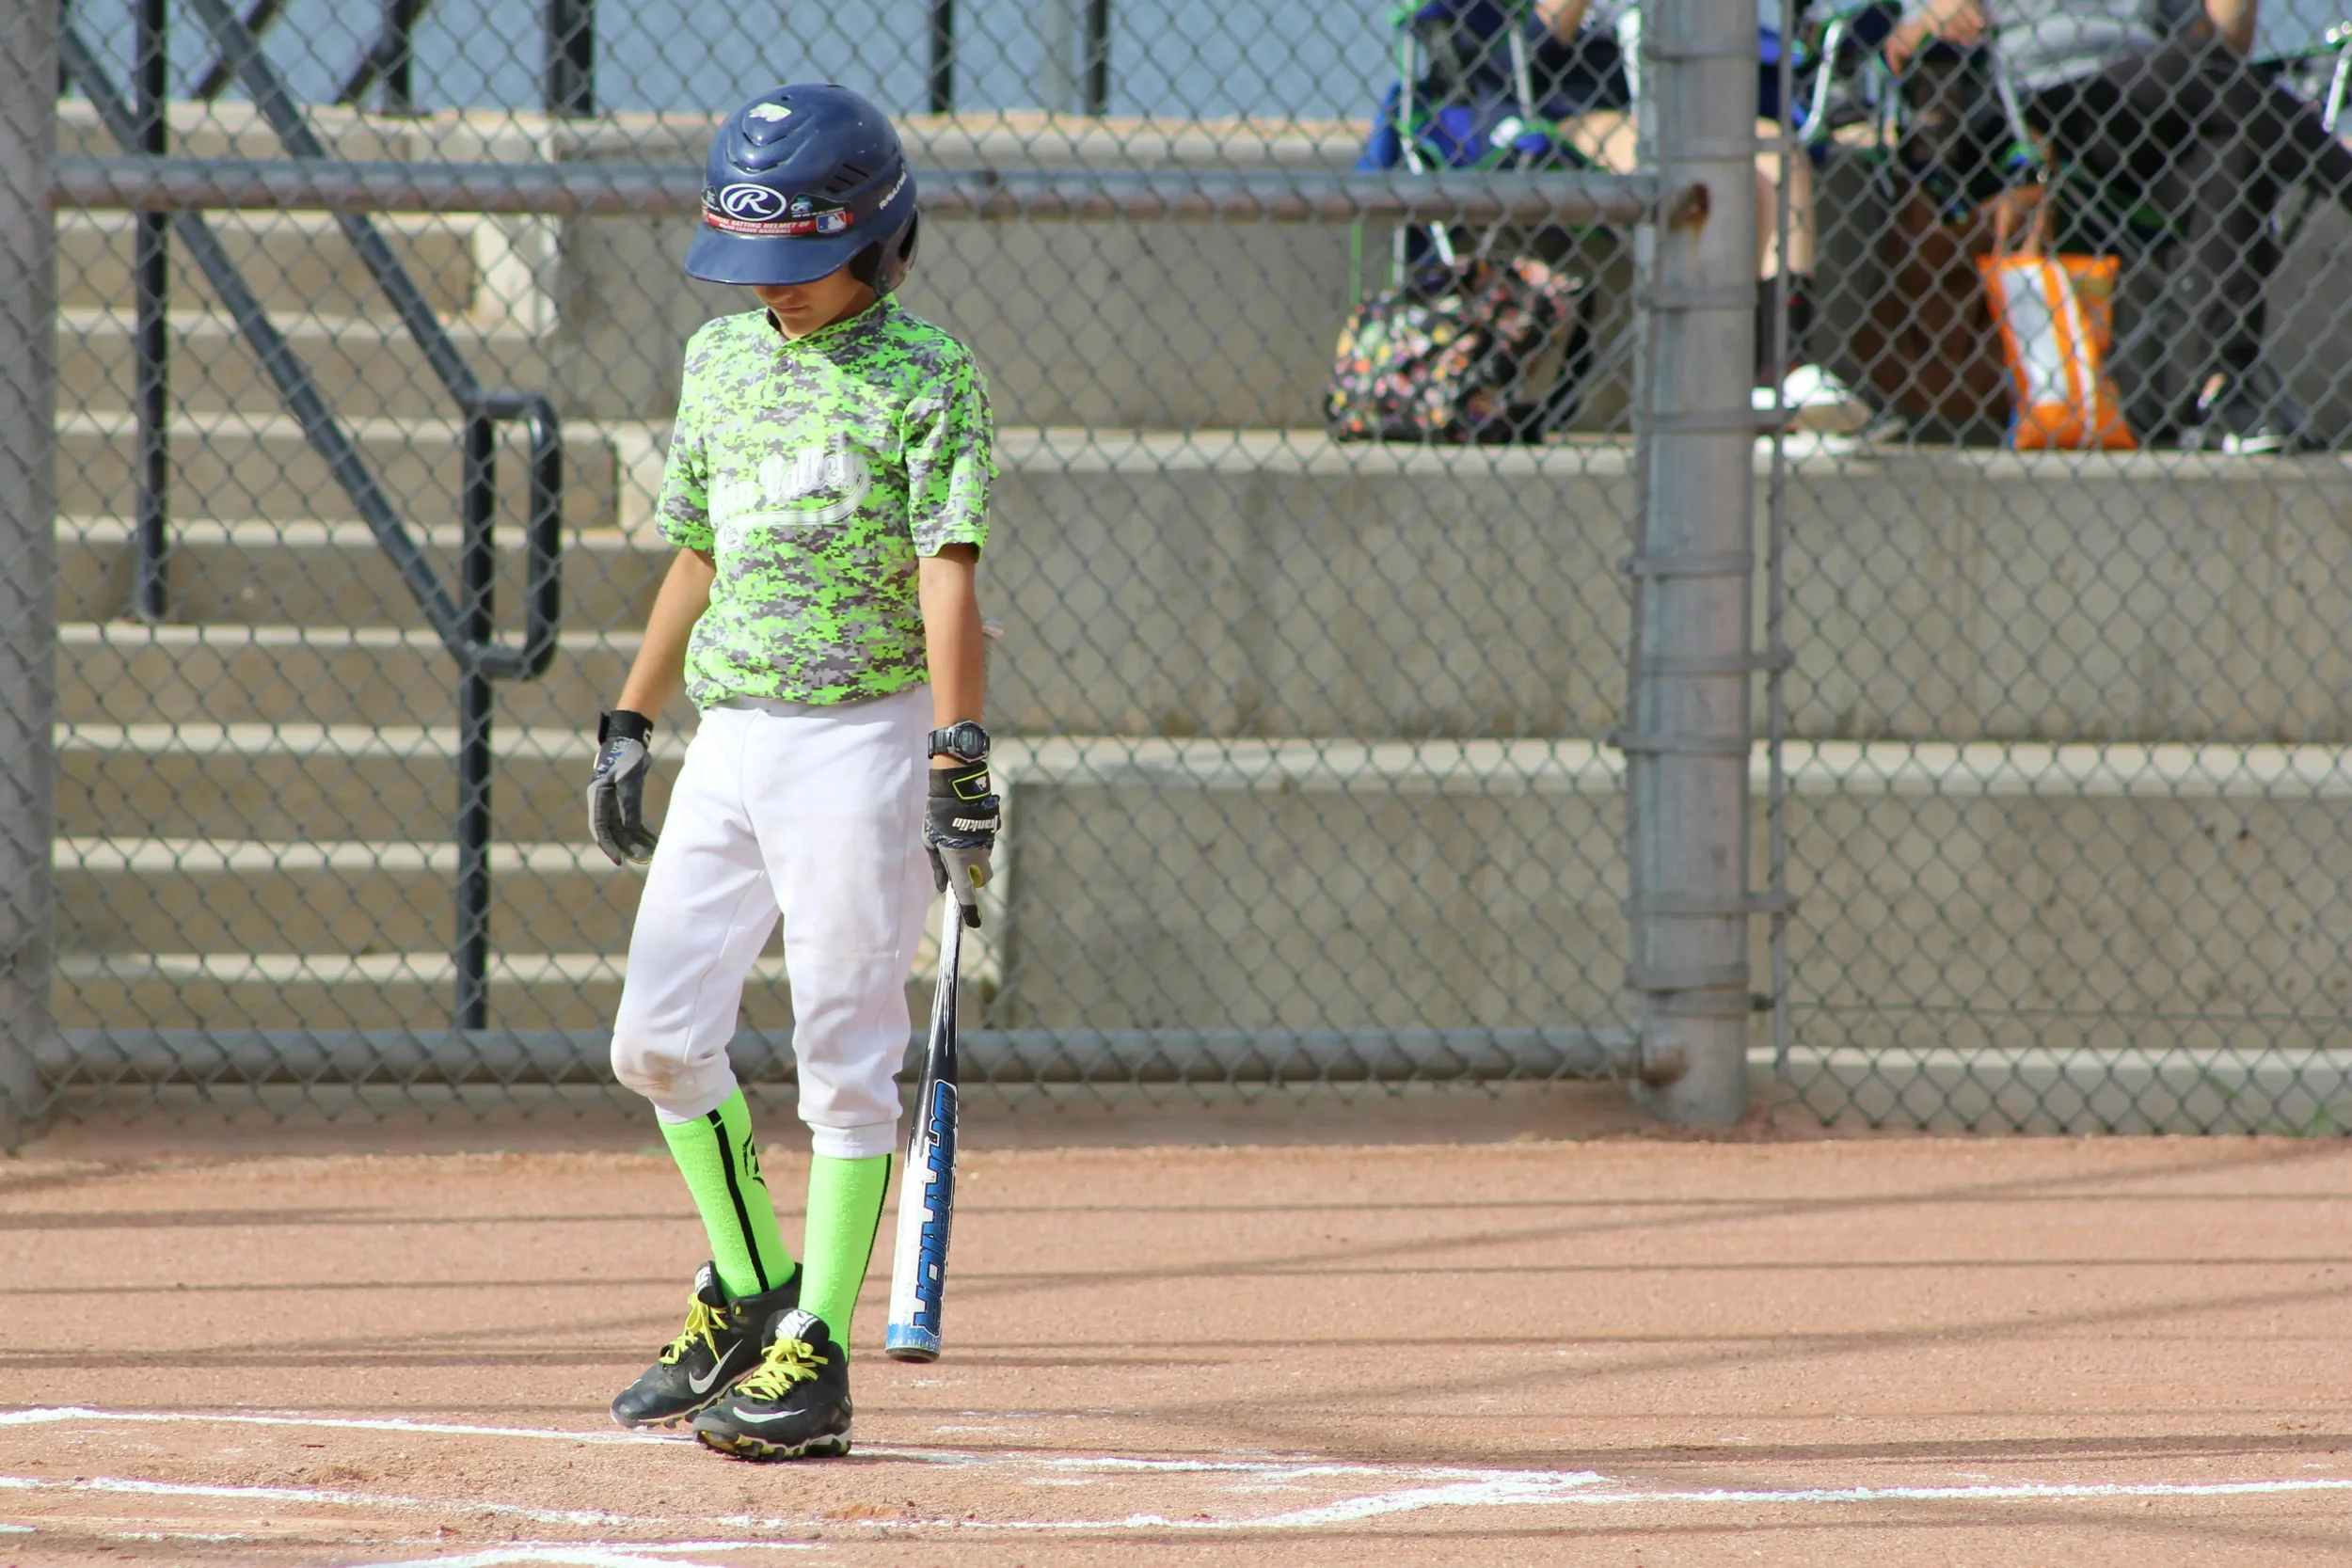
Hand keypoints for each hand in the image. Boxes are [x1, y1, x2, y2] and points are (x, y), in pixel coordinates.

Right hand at [587, 710, 659, 866]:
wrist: (630, 739)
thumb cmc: (626, 757)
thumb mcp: (629, 782)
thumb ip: (629, 805)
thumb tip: (631, 830)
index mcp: (598, 798)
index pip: (601, 829)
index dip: (609, 846)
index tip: (620, 861)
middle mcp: (602, 803)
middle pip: (613, 832)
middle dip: (627, 847)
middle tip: (643, 860)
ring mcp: (613, 802)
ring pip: (623, 829)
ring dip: (635, 841)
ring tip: (650, 854)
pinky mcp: (624, 800)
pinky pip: (631, 821)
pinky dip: (641, 831)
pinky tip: (652, 841)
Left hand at [924, 758, 998, 927]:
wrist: (958, 788)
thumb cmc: (938, 817)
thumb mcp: (930, 843)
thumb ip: (937, 867)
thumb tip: (943, 886)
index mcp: (961, 862)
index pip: (966, 894)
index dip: (969, 911)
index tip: (973, 925)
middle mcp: (979, 856)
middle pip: (982, 879)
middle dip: (973, 880)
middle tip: (958, 868)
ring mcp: (989, 843)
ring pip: (985, 859)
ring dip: (974, 857)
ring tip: (956, 837)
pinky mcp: (994, 830)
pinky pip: (986, 843)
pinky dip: (977, 842)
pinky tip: (965, 826)